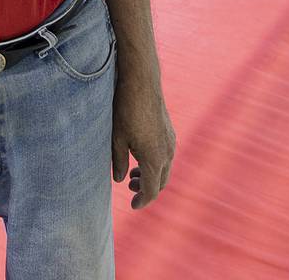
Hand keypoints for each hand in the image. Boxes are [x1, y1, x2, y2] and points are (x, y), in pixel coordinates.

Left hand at [111, 75, 175, 208]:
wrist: (142, 83)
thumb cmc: (126, 110)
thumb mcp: (117, 138)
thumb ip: (119, 162)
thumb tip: (120, 180)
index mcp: (154, 159)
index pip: (151, 190)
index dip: (142, 201)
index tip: (132, 206)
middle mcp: (167, 153)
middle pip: (161, 182)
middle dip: (147, 189)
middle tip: (131, 188)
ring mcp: (171, 141)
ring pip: (165, 169)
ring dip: (152, 176)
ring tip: (134, 174)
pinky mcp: (170, 132)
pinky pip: (166, 156)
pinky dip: (156, 164)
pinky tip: (141, 156)